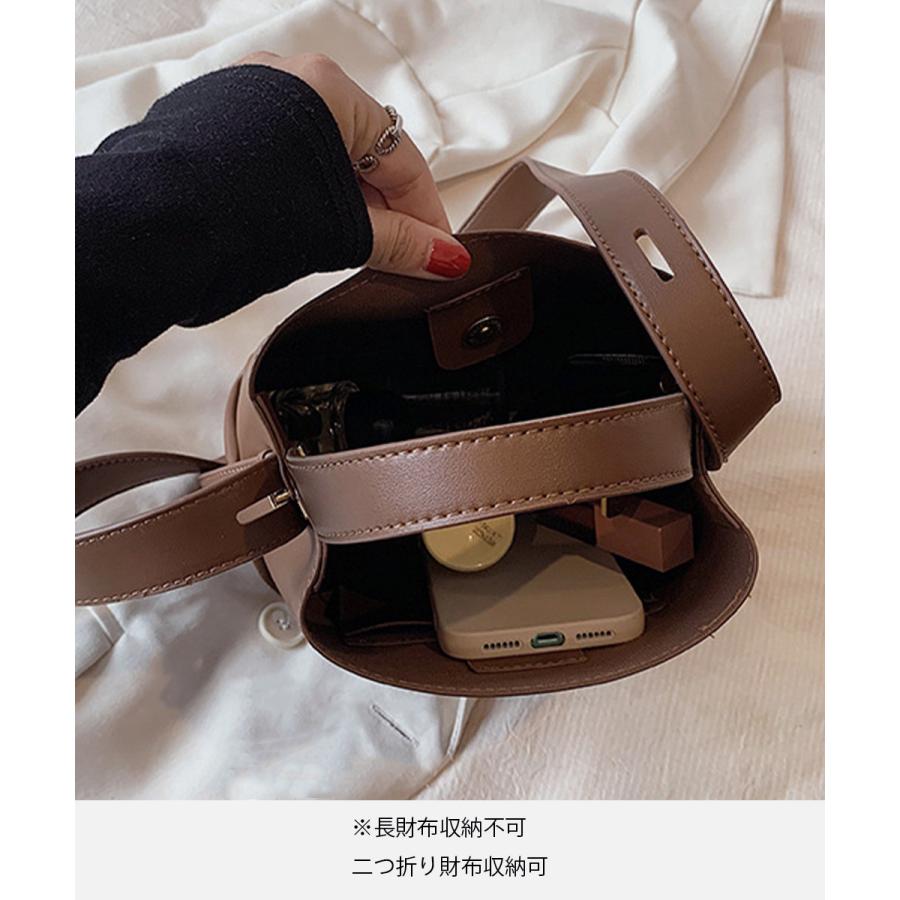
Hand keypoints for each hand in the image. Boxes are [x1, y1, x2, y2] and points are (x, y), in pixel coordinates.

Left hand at [237, 52, 469, 279]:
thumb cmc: (241, 215)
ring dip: (348, 206)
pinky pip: (284, 161)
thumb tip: (443, 258)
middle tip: (403, 259)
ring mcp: (244, 101)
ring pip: (321, 158)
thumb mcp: (340, 231)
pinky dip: (307, 196)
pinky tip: (310, 231)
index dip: (428, 215)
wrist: (152, 231)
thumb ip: (399, 243)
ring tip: (356, 251)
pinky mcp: (215, 127)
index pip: (403, 160)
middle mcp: (285, 80)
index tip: (441, 254)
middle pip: (364, 154)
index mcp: (327, 88)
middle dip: (388, 211)